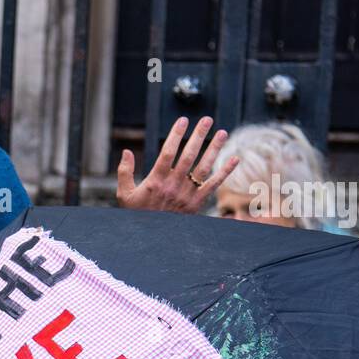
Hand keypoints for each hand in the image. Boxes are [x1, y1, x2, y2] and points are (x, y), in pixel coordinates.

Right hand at [116, 116, 238, 213]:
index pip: (168, 153)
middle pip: (188, 156)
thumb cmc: (137, 214)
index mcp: (155, 181)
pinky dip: (225, 172)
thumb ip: (124, 172)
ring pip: (203, 168)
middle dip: (198, 136)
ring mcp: (186, 195)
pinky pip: (213, 185)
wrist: (150, 238)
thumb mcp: (124, 194)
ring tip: (222, 132)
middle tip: (207, 119)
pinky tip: (234, 159)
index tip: (183, 120)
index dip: (176, 135)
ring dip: (214, 149)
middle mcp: (173, 186)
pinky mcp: (196, 204)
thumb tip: (126, 151)